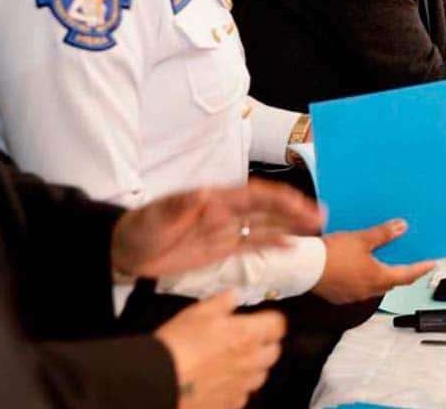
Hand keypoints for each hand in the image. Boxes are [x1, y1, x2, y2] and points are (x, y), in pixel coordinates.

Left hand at [112, 180, 323, 277]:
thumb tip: (202, 194)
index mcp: (213, 199)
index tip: (297, 203)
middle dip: (293, 210)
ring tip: (316, 226)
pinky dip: (273, 244)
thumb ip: (179, 206)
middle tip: (319, 214)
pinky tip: (291, 247)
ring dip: (289, 225)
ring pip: (265, 225)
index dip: (276, 198)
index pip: (251, 196)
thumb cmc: (139, 228)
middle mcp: (224, 212)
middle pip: (266, 209)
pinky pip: (252, 245)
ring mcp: (225, 230)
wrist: (126, 251)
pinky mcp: (221, 248)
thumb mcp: (156, 216)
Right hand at [154, 290, 284, 408]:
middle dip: (265, 344)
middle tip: (246, 340)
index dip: (271, 320)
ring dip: (252, 368)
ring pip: (260, 376)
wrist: (158, 381)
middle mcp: (250, 362)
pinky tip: (220, 383)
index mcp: (247, 335)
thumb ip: (222, 302)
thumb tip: (235, 296)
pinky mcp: (229, 405)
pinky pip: (242, 396)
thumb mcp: (198, 312)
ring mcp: (241, 386)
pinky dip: (236, 389)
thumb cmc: (178, 344)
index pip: (278, 324)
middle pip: (274, 352)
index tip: (262, 320)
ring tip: (232, 363)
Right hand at [312, 219, 435, 303]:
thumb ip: (383, 234)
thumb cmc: (331, 254)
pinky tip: (358, 270)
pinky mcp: (339, 296)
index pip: (406, 275)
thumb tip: (402, 227)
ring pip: (374, 287)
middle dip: (401, 274)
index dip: (420, 269)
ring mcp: (352, 296)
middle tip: (409, 264)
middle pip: (391, 283)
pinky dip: (363, 280)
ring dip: (381, 277)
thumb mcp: (361, 239)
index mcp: (377, 278)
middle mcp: (367, 291)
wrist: (304, 267)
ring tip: (383, 264)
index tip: (430, 265)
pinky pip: (357, 289)